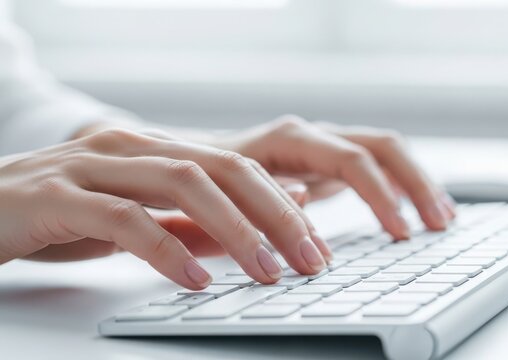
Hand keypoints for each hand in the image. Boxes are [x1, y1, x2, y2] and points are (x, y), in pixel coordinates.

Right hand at [0, 129, 330, 288]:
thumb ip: (193, 221)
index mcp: (155, 149)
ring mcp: (93, 165)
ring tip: (267, 270)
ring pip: (183, 182)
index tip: (315, 245)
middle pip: (224, 168)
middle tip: (310, 259)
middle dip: (275, 214)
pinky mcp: (56, 196)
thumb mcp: (139, 219)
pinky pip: (123, 218)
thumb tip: (258, 227)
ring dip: (234, 228)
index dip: (283, 206)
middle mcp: (131, 146)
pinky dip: (165, 247)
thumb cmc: (59, 215)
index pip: (238, 168)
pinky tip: (195, 278)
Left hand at [214, 116, 455, 239]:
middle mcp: (315, 137)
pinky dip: (402, 188)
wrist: (198, 167)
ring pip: (387, 154)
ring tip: (445, 219)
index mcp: (291, 138)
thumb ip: (263, 196)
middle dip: (416, 184)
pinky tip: (420, 210)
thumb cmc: (209, 184)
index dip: (380, 196)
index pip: (352, 160)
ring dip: (419, 184)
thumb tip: (303, 194)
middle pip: (382, 148)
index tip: (400, 232)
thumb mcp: (228, 194)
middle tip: (439, 225)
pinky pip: (378, 168)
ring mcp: (326, 148)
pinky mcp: (330, 164)